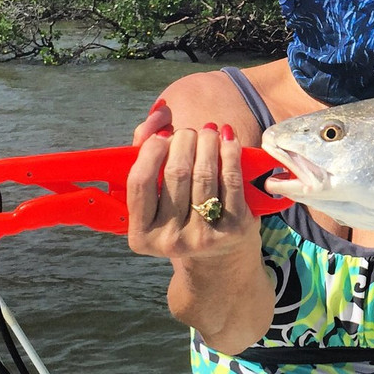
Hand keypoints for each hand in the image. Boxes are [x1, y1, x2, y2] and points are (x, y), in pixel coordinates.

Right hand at [126, 118, 257, 263]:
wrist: (219, 261)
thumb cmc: (181, 217)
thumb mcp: (156, 196)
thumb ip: (146, 151)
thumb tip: (160, 112)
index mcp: (141, 235)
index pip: (139, 182)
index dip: (151, 151)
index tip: (163, 136)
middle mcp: (170, 240)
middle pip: (176, 173)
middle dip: (184, 142)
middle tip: (190, 132)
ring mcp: (204, 237)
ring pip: (204, 174)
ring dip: (207, 143)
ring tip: (208, 131)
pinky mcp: (234, 229)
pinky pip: (231, 181)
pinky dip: (230, 153)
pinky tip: (228, 139)